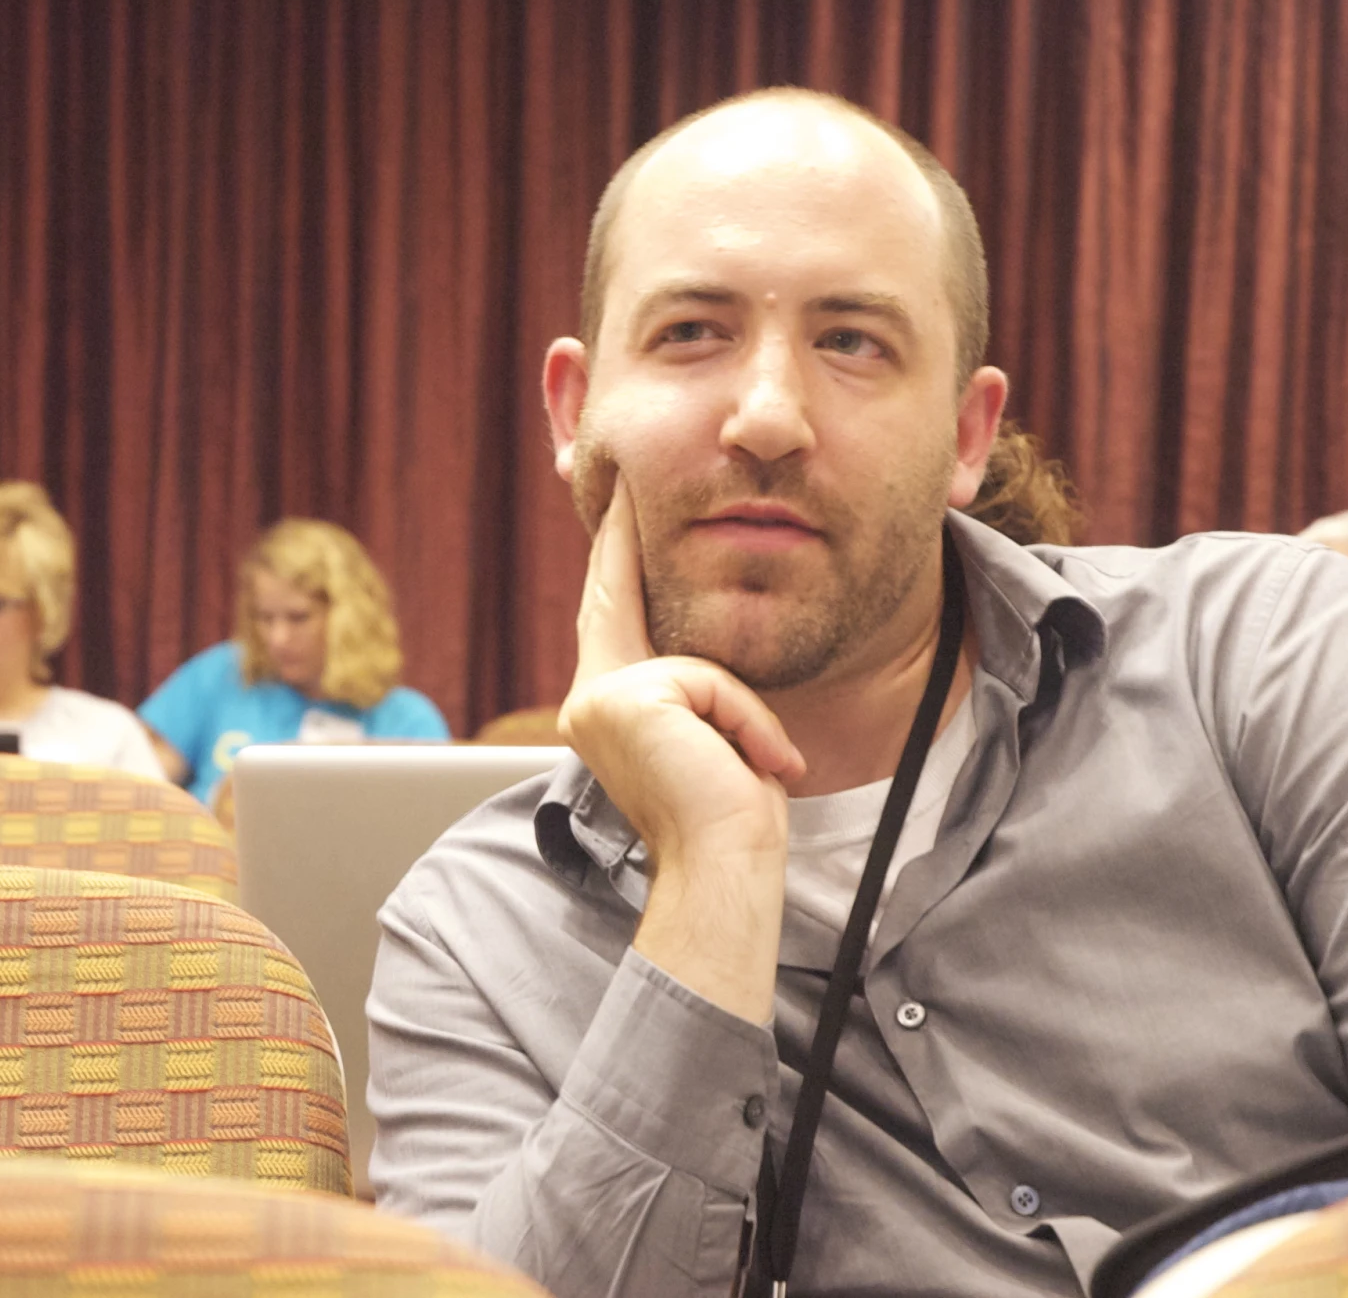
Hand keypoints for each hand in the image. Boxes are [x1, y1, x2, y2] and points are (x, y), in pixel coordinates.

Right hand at [559, 476, 802, 1020]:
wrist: (727, 868)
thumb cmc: (731, 817)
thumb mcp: (711, 734)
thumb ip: (692, 688)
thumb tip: (702, 653)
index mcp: (606, 709)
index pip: (612, 614)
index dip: (616, 556)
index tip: (622, 503)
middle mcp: (590, 699)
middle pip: (613, 598)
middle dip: (621, 534)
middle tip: (626, 478)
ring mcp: (601, 698)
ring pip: (693, 661)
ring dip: (741, 714)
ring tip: (757, 764)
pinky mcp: (628, 698)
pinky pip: (710, 681)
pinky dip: (746, 721)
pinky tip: (752, 763)